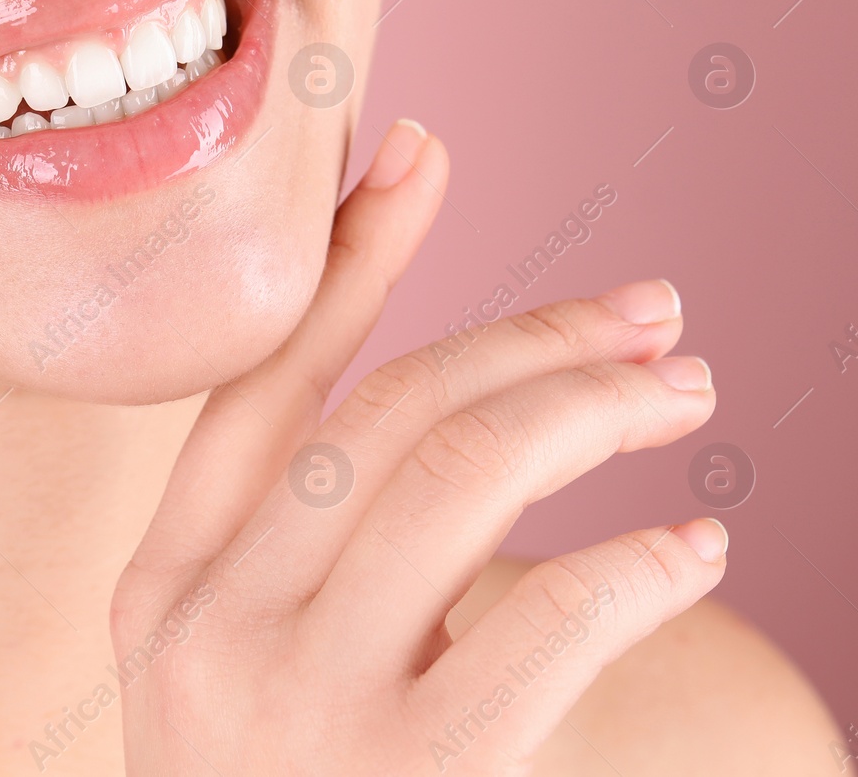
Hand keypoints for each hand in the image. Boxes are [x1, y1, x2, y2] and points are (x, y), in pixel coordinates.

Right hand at [112, 122, 725, 775]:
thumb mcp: (248, 662)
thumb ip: (307, 538)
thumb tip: (449, 392)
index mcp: (162, 585)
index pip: (262, 381)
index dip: (350, 257)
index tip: (424, 150)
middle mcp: (208, 628)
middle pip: (389, 412)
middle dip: (534, 335)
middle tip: (653, 316)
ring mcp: (298, 708)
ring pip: (463, 478)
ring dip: (596, 409)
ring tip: (686, 396)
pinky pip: (543, 627)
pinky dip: (639, 565)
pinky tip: (695, 546)